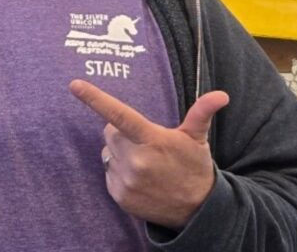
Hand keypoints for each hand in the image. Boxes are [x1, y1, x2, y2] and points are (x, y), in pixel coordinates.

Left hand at [70, 80, 229, 228]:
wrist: (196, 210)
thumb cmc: (194, 166)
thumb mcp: (197, 138)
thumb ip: (202, 113)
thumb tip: (222, 95)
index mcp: (151, 139)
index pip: (119, 115)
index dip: (95, 99)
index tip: (74, 85)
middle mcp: (136, 160)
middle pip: (110, 131)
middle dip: (121, 132)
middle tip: (144, 142)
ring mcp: (126, 180)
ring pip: (107, 152)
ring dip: (119, 152)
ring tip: (144, 161)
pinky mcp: (120, 196)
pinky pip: (108, 172)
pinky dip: (119, 170)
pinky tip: (139, 177)